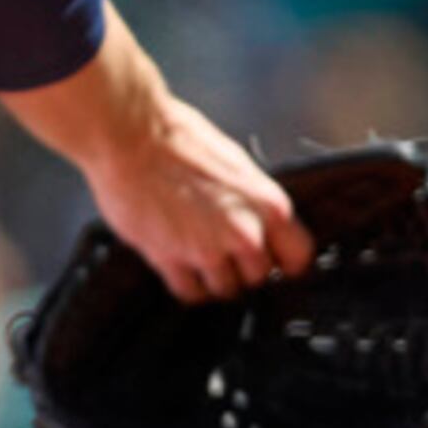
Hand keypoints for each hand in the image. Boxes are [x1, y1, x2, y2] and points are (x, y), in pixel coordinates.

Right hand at [78, 97, 314, 304]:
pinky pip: (190, 292)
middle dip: (243, 267)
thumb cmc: (176, 137)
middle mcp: (243, 232)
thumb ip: (251, 202)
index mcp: (268, 205)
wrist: (128, 135)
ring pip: (226, 290)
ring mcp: (205, 249)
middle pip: (258, 277)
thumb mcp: (234, 163)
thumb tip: (258, 223)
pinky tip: (180, 264)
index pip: (299, 257)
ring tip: (199, 254)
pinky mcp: (169, 258)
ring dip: (214, 277)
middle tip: (224, 249)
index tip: (274, 262)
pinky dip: (187, 284)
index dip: (284, 262)